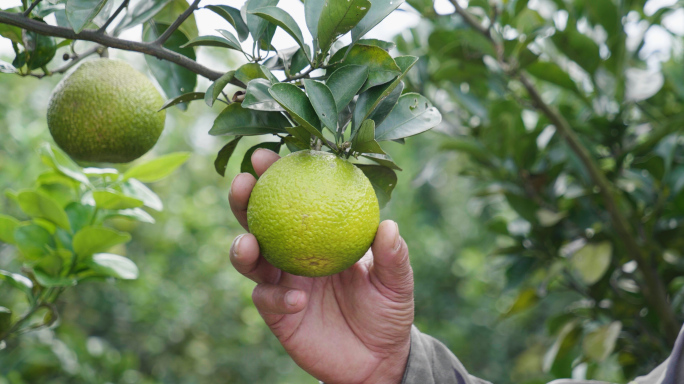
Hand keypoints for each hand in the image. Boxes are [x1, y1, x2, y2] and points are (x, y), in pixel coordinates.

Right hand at [228, 149, 414, 383]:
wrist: (377, 358)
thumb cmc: (387, 310)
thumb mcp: (396, 282)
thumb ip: (392, 257)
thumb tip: (388, 226)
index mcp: (319, 234)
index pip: (295, 198)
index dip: (278, 175)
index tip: (266, 155)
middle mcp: (294, 253)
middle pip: (259, 221)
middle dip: (244, 200)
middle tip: (242, 184)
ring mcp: (282, 282)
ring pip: (250, 259)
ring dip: (243, 248)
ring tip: (249, 244)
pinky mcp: (276, 314)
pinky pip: (268, 300)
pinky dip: (278, 296)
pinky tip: (295, 297)